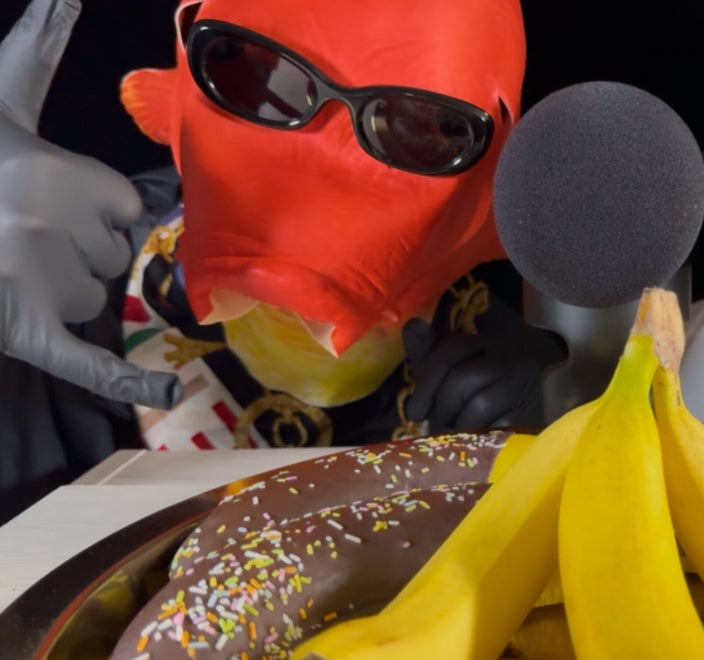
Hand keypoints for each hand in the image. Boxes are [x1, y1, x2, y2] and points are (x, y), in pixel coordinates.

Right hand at [0, 0, 178, 408]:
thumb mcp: (4, 98)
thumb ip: (36, 48)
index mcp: (67, 174)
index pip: (125, 206)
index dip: (96, 208)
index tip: (53, 199)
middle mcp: (62, 227)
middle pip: (111, 252)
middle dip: (77, 246)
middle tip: (20, 232)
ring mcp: (44, 281)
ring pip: (97, 295)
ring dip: (66, 288)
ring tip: (10, 265)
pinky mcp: (27, 330)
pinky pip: (91, 362)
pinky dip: (129, 382)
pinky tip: (165, 393)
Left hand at [403, 298, 565, 431]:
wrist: (557, 394)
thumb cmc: (497, 382)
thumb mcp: (465, 363)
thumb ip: (434, 350)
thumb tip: (412, 325)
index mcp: (487, 341)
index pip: (449, 352)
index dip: (426, 381)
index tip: (414, 412)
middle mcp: (506, 356)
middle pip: (459, 380)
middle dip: (441, 408)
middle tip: (436, 425)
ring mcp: (522, 383)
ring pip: (476, 406)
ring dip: (459, 425)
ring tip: (457, 433)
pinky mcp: (533, 411)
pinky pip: (497, 427)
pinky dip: (480, 437)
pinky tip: (478, 439)